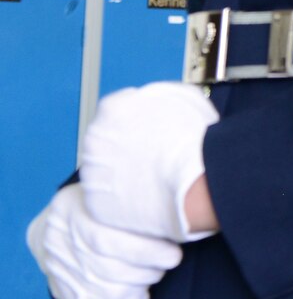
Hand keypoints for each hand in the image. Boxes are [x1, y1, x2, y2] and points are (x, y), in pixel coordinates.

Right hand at [26, 184, 183, 298]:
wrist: (60, 223)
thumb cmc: (103, 207)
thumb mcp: (114, 194)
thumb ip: (140, 203)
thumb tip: (183, 221)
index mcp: (71, 210)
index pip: (105, 240)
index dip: (146, 252)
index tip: (172, 254)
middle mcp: (59, 242)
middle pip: (109, 270)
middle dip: (148, 270)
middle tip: (168, 260)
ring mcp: (59, 269)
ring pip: (106, 293)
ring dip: (140, 287)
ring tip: (153, 272)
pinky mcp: (63, 293)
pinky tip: (140, 298)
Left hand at [78, 82, 217, 242]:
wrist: (194, 182)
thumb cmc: (193, 141)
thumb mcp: (184, 97)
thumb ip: (157, 95)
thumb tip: (152, 99)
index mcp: (112, 109)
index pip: (113, 112)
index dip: (134, 123)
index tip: (146, 133)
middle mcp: (94, 139)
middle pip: (105, 143)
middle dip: (125, 150)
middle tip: (151, 157)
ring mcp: (92, 173)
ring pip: (104, 173)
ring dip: (122, 175)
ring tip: (151, 178)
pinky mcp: (96, 203)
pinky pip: (106, 200)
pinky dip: (122, 201)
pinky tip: (144, 196)